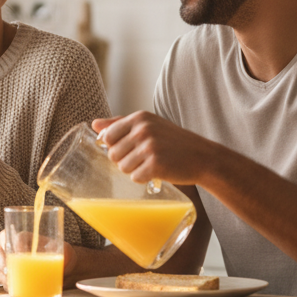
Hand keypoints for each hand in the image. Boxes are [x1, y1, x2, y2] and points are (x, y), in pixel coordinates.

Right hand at [0, 230, 82, 289]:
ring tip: (12, 282)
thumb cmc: (63, 256)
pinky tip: (15, 289)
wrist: (66, 270)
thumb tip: (60, 257)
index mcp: (24, 238)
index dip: (12, 243)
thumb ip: (60, 251)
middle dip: (1, 261)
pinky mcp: (14, 280)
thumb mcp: (63, 250)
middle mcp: (13, 251)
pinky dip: (7, 286)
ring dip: (2, 276)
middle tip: (10, 270)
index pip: (9, 235)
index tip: (20, 253)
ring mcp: (11, 266)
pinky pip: (3, 283)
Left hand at [91, 111, 216, 186]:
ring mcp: (149, 146)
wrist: (202, 157)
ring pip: (122, 167)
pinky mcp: (155, 164)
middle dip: (125, 160)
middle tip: (145, 158)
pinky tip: (157, 172)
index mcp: (139, 117)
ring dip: (135, 170)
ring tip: (152, 163)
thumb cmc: (173, 142)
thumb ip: (120, 124)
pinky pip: (135, 177)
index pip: (108, 136)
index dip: (116, 147)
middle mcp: (143, 129)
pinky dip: (144, 178)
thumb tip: (94, 124)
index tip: (131, 148)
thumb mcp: (148, 125)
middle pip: (113, 154)